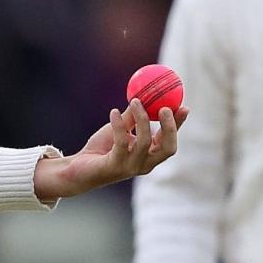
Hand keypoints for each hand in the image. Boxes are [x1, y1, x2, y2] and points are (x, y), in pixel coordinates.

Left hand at [33, 99, 188, 200]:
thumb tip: (144, 95)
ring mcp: (131, 167)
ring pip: (145, 142)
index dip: (178, 125)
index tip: (183, 106)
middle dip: (170, 127)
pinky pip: (121, 142)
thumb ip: (133, 116)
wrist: (79, 167)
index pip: (170, 140)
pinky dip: (119, 124)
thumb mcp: (121, 128)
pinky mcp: (116, 166)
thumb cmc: (103, 148)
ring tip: (134, 102)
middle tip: (164, 108)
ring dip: (142, 119)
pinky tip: (113, 112)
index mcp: (150, 155)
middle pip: (167, 148)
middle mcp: (145, 164)